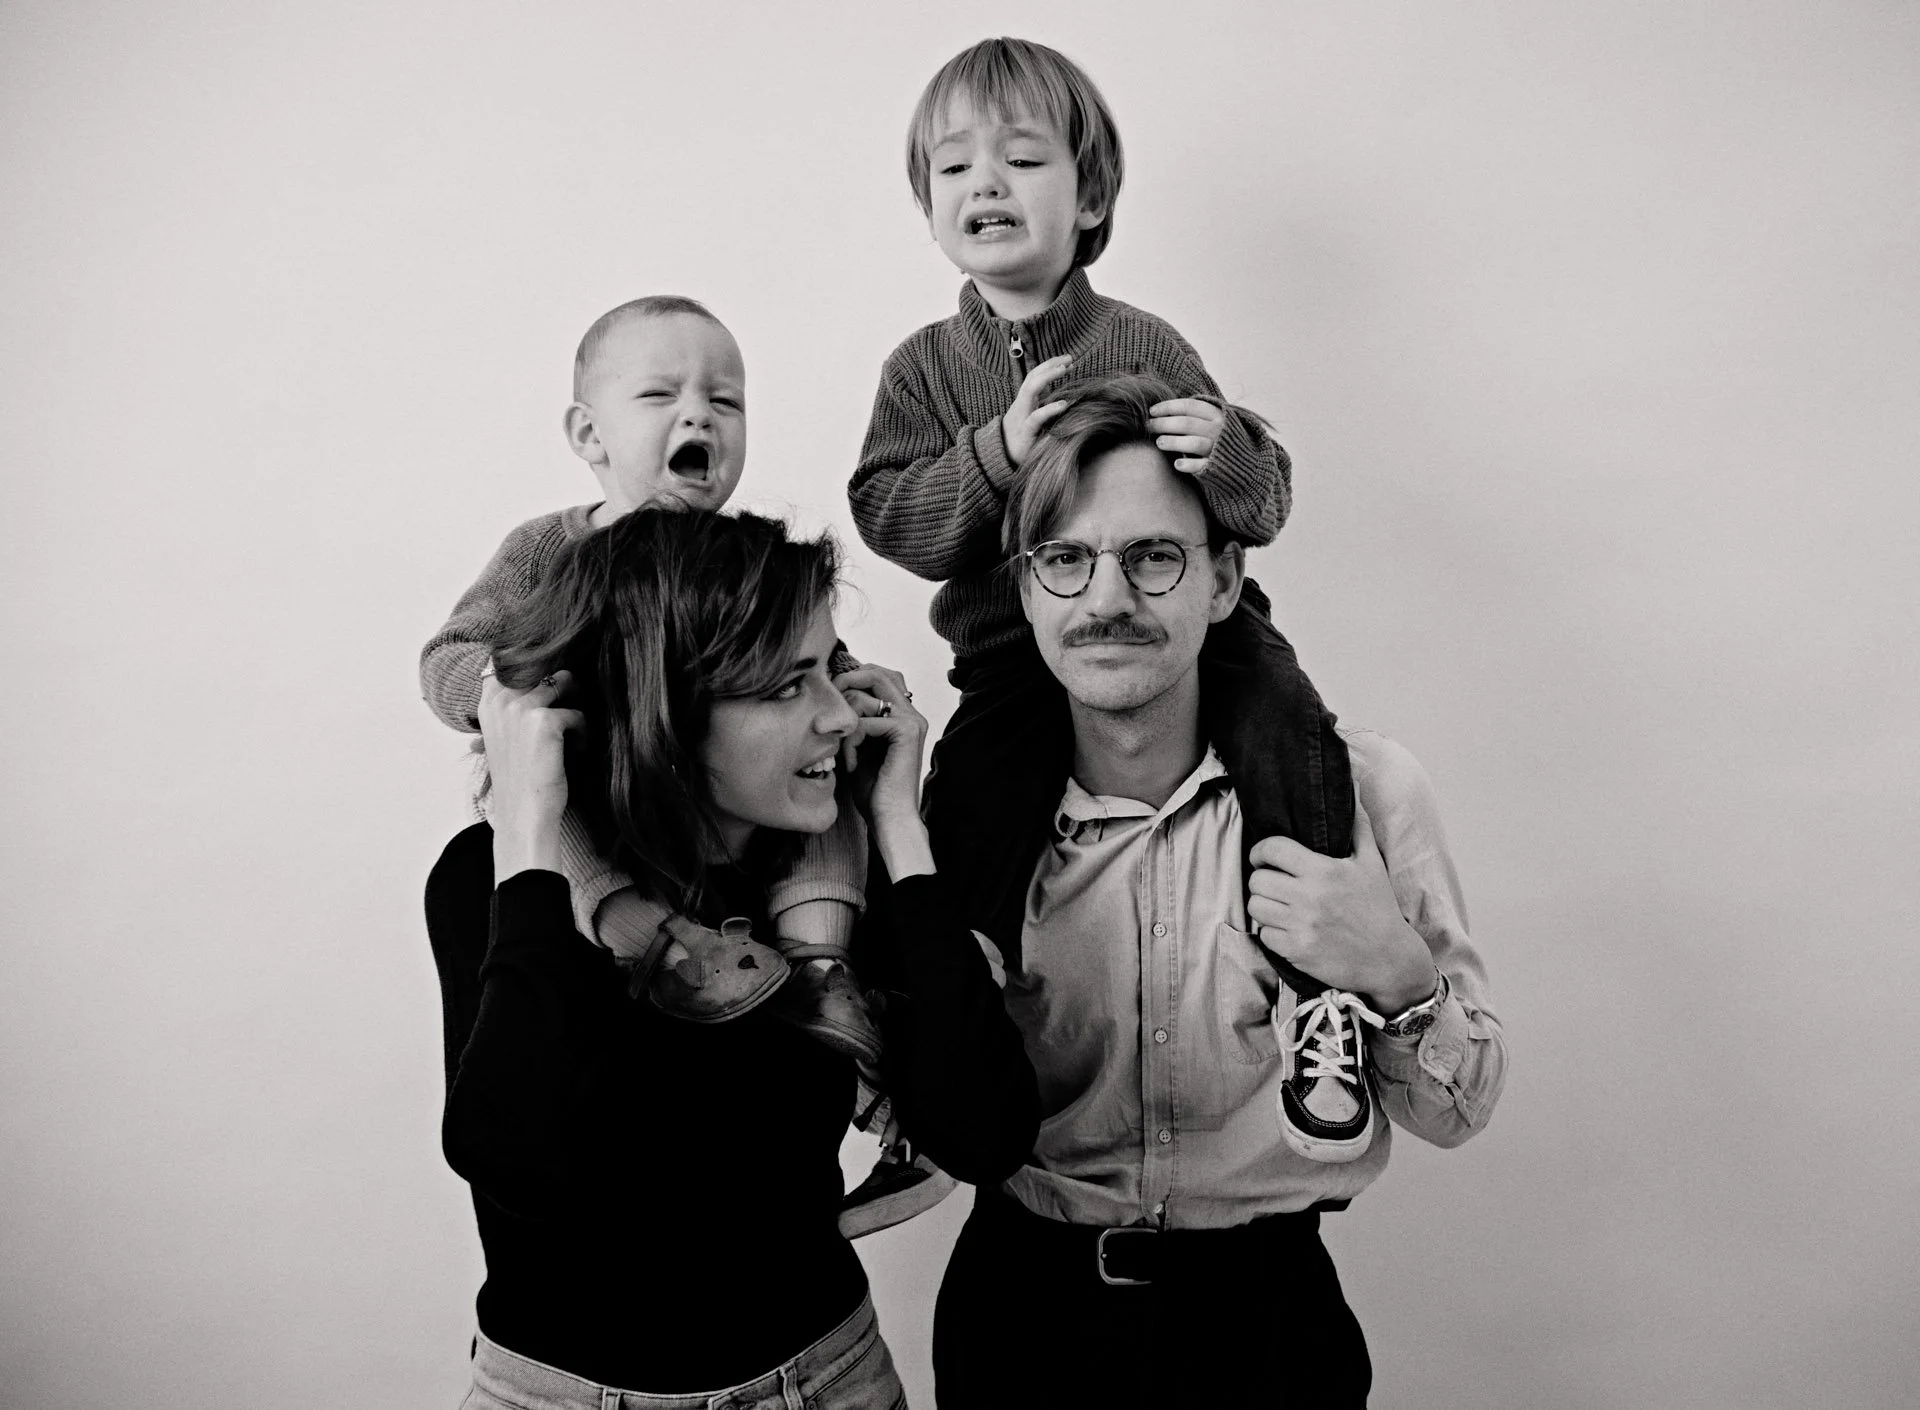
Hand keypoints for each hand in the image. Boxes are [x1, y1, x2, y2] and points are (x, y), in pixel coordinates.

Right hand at [478, 667, 583, 880]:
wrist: (524, 814)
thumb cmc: (521, 778)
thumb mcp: (506, 737)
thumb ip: (514, 707)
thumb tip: (543, 676)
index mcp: (488, 704)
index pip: (511, 664)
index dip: (537, 672)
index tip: (551, 694)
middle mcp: (500, 701)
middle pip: (543, 669)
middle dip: (563, 686)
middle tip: (569, 715)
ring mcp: (521, 708)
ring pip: (563, 683)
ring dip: (575, 704)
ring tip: (574, 734)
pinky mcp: (544, 720)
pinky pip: (577, 713)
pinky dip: (584, 732)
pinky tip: (578, 751)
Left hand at [832, 661, 934, 879]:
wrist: (889, 818)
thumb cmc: (873, 788)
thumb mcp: (858, 745)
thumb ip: (854, 718)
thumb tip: (834, 691)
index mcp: (904, 715)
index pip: (878, 675)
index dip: (852, 680)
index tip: (832, 701)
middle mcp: (912, 714)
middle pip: (877, 673)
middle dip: (846, 684)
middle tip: (830, 707)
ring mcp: (912, 721)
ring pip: (868, 695)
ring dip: (846, 721)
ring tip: (845, 749)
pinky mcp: (907, 732)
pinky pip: (865, 722)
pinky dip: (851, 742)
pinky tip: (851, 764)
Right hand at [1001, 355, 1073, 466]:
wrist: (1000, 458)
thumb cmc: (1021, 439)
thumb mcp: (1032, 419)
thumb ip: (1042, 408)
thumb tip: (1062, 400)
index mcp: (1024, 401)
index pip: (1035, 376)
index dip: (1050, 365)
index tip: (1068, 361)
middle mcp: (1022, 405)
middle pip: (1033, 376)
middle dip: (1050, 364)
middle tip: (1070, 358)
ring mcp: (1022, 417)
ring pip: (1030, 390)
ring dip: (1048, 376)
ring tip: (1065, 369)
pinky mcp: (1025, 432)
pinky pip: (1036, 418)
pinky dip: (1049, 409)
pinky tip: (1063, 404)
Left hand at [1148, 397, 1226, 473]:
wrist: (1243, 463)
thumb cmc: (1218, 439)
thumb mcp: (1211, 421)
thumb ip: (1193, 415)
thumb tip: (1159, 411)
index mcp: (1216, 415)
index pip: (1189, 406)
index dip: (1168, 407)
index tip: (1151, 411)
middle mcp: (1219, 430)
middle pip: (1187, 423)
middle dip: (1164, 423)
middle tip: (1148, 426)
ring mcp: (1219, 449)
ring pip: (1194, 443)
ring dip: (1174, 442)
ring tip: (1159, 442)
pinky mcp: (1218, 467)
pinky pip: (1202, 465)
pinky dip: (1189, 465)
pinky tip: (1177, 464)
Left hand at [1245, 799, 1435, 1012]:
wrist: (1390, 958)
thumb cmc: (1378, 907)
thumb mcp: (1372, 863)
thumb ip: (1358, 825)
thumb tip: (1355, 786)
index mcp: (1324, 871)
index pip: (1272, 849)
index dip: (1260, 850)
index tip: (1263, 856)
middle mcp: (1310, 897)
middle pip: (1258, 880)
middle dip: (1262, 879)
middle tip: (1273, 883)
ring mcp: (1302, 926)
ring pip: (1256, 907)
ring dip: (1263, 905)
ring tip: (1278, 905)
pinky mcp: (1297, 951)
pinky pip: (1264, 935)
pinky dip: (1271, 932)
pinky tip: (1286, 928)